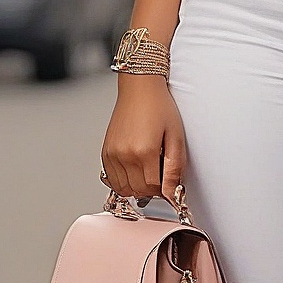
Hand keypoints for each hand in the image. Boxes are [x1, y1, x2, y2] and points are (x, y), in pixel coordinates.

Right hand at [101, 74, 190, 203]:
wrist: (140, 89)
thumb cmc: (159, 108)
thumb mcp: (176, 137)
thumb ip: (174, 168)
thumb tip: (173, 193)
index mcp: (144, 152)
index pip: (154, 189)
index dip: (165, 190)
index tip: (169, 182)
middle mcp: (124, 155)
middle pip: (138, 191)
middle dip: (152, 189)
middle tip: (160, 174)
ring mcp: (112, 154)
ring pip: (124, 189)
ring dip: (137, 187)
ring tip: (148, 171)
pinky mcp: (105, 153)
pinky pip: (112, 180)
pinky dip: (124, 181)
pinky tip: (134, 170)